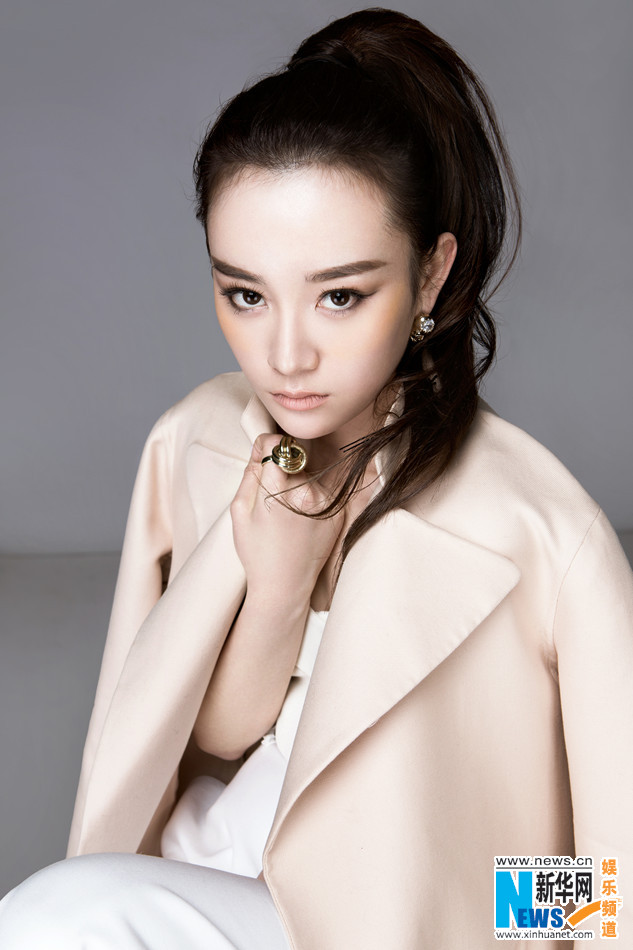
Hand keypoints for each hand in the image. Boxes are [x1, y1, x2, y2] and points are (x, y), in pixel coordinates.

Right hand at [230, 433, 343, 607]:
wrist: (284, 586)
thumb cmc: (257, 552)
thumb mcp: (240, 511)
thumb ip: (251, 473)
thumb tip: (263, 447)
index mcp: (278, 491)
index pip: (278, 444)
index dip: (268, 448)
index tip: (265, 457)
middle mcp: (307, 493)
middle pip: (294, 460)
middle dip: (282, 470)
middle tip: (272, 498)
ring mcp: (327, 503)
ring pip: (308, 474)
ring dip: (297, 484)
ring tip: (287, 515)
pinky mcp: (339, 512)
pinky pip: (322, 490)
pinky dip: (311, 498)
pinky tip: (300, 521)